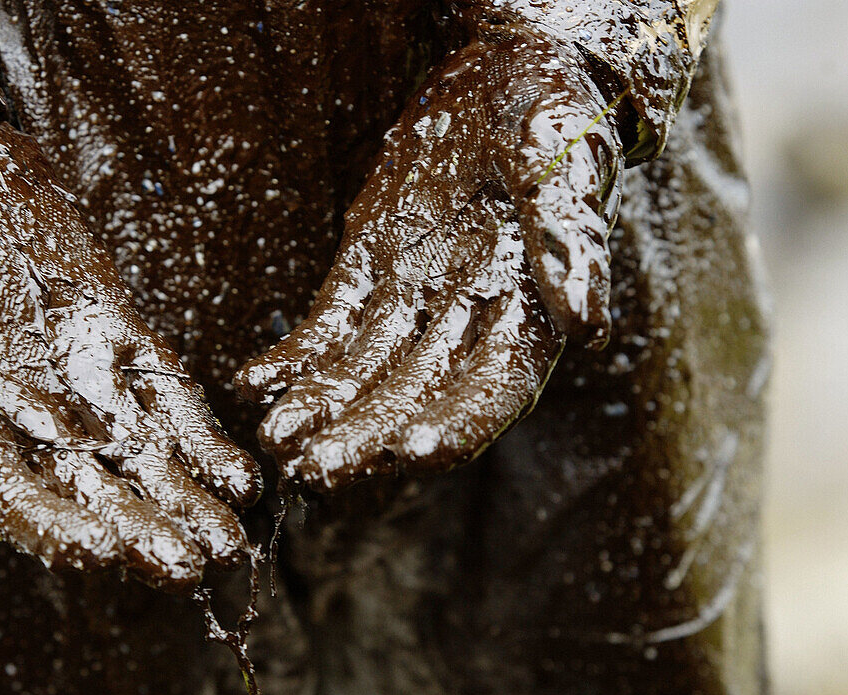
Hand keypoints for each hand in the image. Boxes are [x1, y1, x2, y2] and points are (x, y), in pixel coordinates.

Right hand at [0, 110, 259, 590]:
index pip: (23, 500)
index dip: (63, 529)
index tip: (107, 551)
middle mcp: (35, 418)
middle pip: (97, 490)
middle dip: (144, 529)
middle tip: (194, 564)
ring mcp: (85, 382)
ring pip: (143, 456)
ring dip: (187, 499)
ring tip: (231, 538)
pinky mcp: (122, 341)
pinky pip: (169, 398)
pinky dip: (203, 438)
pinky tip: (238, 476)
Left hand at [235, 28, 622, 490]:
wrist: (503, 68)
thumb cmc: (549, 113)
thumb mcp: (562, 166)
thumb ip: (569, 243)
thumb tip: (590, 321)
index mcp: (526, 310)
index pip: (491, 387)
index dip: (456, 424)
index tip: (410, 456)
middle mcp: (466, 318)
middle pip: (413, 393)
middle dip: (365, 435)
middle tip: (314, 471)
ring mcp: (414, 295)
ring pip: (362, 368)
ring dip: (320, 406)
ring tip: (275, 439)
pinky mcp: (371, 267)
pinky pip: (329, 321)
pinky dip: (296, 354)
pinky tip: (257, 381)